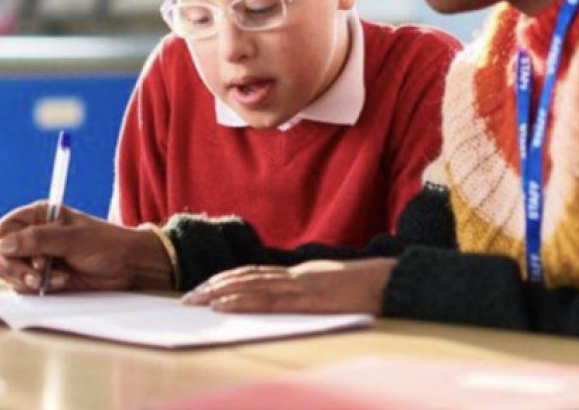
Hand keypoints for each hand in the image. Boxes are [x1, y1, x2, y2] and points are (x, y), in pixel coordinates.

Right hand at [0, 202, 173, 293]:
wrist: (128, 266)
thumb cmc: (105, 243)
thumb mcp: (72, 238)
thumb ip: (36, 240)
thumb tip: (2, 245)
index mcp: (37, 216)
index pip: (4, 229)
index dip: (9, 244)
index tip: (31, 254)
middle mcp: (32, 236)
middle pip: (0, 254)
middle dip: (16, 268)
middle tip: (38, 274)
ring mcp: (35, 258)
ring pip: (10, 273)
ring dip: (30, 280)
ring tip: (58, 278)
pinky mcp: (42, 277)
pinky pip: (24, 287)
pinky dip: (39, 288)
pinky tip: (63, 282)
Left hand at [181, 258, 395, 314]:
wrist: (389, 282)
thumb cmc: (365, 290)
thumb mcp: (332, 289)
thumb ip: (310, 292)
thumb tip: (291, 301)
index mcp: (299, 274)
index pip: (255, 274)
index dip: (228, 280)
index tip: (206, 288)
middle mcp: (294, 276)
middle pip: (246, 278)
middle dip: (214, 287)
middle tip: (188, 298)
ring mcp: (299, 286)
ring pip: (251, 286)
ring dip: (220, 293)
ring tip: (197, 301)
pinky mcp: (306, 299)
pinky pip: (268, 300)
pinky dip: (241, 301)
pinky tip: (223, 305)